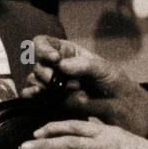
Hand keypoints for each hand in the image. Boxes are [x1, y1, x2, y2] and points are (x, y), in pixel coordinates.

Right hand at [21, 35, 147, 136]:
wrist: (116, 105)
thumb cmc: (111, 81)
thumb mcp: (102, 68)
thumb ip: (83, 65)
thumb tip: (61, 65)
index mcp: (66, 51)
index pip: (43, 43)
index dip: (43, 49)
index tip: (55, 58)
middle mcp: (54, 65)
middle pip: (37, 62)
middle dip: (48, 72)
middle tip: (65, 82)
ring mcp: (50, 82)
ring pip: (34, 78)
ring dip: (46, 84)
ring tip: (69, 91)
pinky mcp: (48, 98)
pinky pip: (31, 93)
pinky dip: (31, 93)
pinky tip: (37, 94)